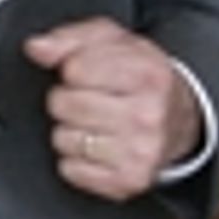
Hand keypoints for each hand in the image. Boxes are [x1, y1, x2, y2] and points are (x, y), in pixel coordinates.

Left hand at [26, 17, 199, 200]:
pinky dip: (75, 158)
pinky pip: (70, 170)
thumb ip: (71, 38)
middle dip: (66, 98)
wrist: (180, 119)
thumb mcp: (113, 42)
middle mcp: (148, 114)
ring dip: (69, 129)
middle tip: (87, 97)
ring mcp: (140, 151)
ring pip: (63, 138)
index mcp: (146, 73)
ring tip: (93, 121)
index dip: (71, 69)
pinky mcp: (129, 180)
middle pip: (65, 105)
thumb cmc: (142, 78)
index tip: (85, 72)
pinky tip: (95, 145)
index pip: (75, 69)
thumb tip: (37, 47)